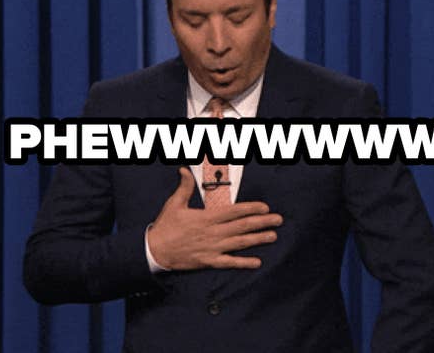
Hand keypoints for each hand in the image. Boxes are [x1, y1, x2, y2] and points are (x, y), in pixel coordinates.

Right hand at [147, 167, 282, 270]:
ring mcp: (212, 248)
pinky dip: (243, 263)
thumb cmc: (165, 226)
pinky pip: (229, 263)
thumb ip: (184, 186)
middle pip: (242, 226)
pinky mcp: (208, 261)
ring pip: (240, 243)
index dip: (251, 208)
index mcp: (206, 217)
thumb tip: (185, 170)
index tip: (265, 207)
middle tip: (278, 220)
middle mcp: (213, 233)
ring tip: (273, 236)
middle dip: (262, 222)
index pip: (234, 211)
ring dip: (258, 239)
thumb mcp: (174, 203)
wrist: (154, 251)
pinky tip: (257, 262)